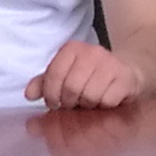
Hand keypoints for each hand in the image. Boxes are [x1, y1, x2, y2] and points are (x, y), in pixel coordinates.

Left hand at [26, 40, 143, 111]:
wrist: (126, 70)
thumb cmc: (90, 76)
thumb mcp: (65, 75)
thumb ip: (44, 84)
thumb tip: (28, 95)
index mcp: (72, 48)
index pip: (54, 74)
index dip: (51, 94)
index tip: (54, 103)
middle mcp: (92, 52)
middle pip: (71, 87)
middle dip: (69, 102)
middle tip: (74, 104)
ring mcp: (110, 64)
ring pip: (89, 95)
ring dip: (87, 105)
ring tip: (90, 102)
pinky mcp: (125, 78)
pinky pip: (108, 100)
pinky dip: (104, 106)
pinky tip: (105, 101)